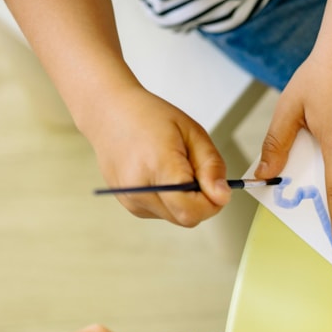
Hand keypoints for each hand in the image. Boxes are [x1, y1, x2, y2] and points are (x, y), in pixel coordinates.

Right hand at [81, 85, 230, 226]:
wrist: (109, 113)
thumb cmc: (150, 117)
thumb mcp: (193, 133)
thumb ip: (211, 167)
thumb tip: (223, 197)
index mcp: (158, 167)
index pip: (192, 210)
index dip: (212, 202)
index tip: (216, 184)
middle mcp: (139, 189)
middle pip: (186, 218)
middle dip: (202, 201)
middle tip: (196, 171)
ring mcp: (130, 200)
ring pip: (176, 218)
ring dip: (186, 201)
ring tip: (176, 169)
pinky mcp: (128, 204)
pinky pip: (162, 212)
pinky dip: (171, 200)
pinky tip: (162, 175)